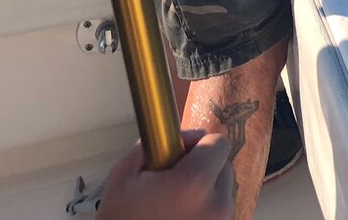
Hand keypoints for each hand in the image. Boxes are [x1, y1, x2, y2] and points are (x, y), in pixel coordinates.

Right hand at [97, 129, 234, 218]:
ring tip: (175, 206)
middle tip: (173, 182)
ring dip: (206, 192)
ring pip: (224, 192)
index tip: (179, 153)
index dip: (197, 143)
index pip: (218, 143)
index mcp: (194, 183)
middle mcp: (218, 204)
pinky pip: (222, 214)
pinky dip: (207, 212)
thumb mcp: (123, 176)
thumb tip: (179, 136)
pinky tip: (181, 219)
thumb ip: (153, 145)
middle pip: (224, 167)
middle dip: (202, 168)